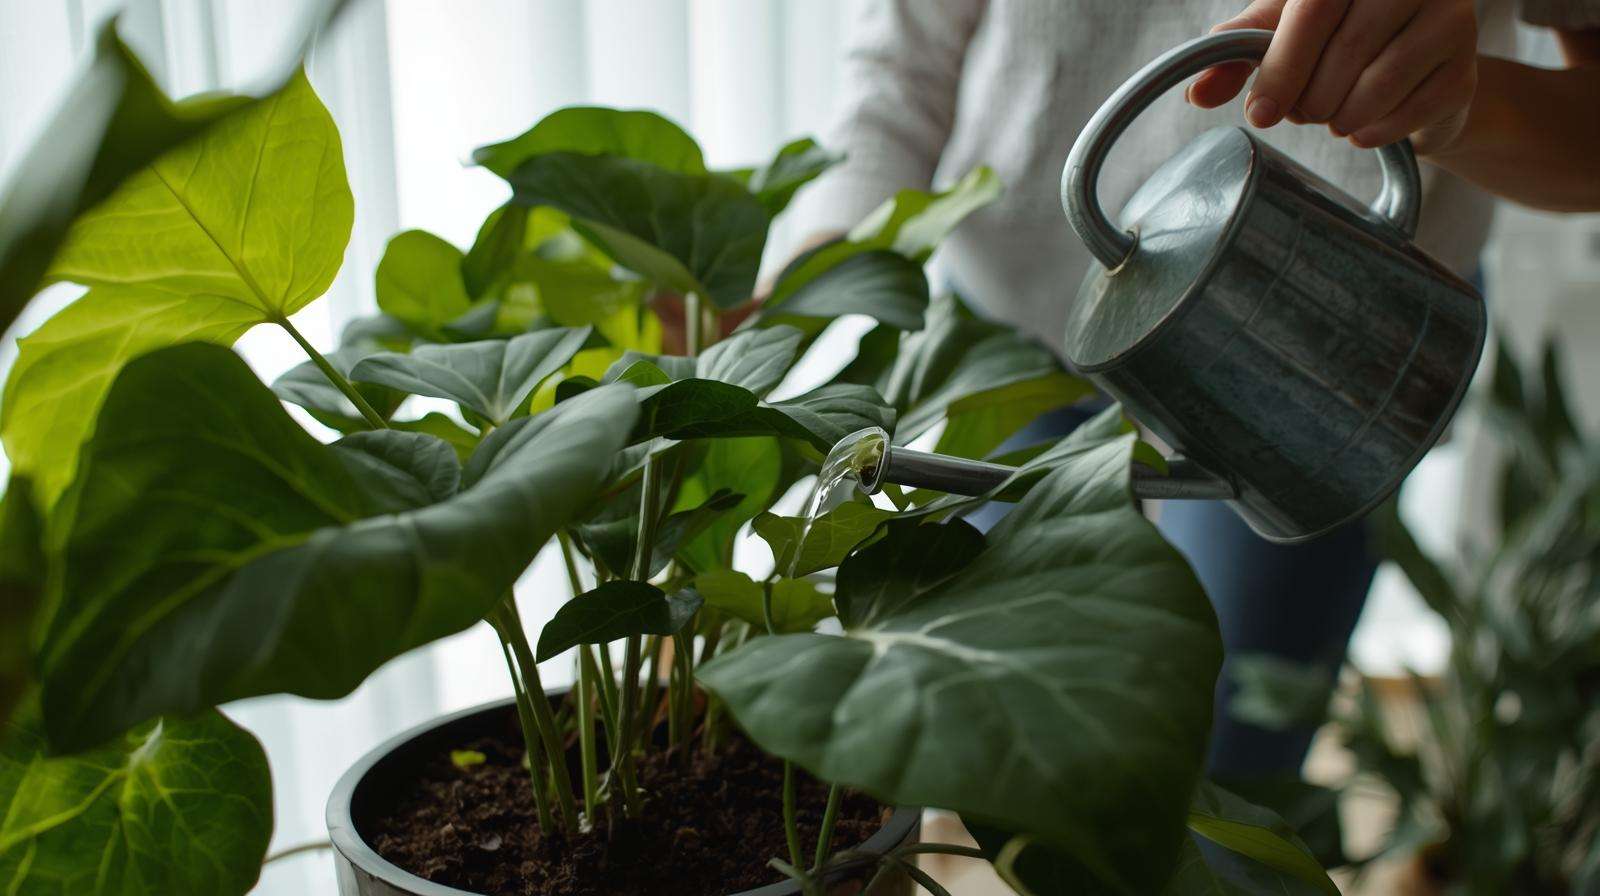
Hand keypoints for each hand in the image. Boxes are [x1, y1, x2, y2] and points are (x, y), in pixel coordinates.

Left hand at [1188, 0, 1479, 153]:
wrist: (1407, 72)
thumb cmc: (1333, 40)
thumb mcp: (1277, 33)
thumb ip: (1235, 53)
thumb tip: (1197, 92)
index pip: (1314, 10)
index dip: (1282, 66)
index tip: (1260, 111)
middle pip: (1346, 53)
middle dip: (1310, 100)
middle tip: (1303, 109)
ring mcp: (1451, 20)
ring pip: (1375, 88)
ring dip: (1339, 118)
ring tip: (1333, 112)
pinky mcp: (1466, 70)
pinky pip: (1406, 115)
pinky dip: (1370, 133)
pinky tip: (1361, 125)